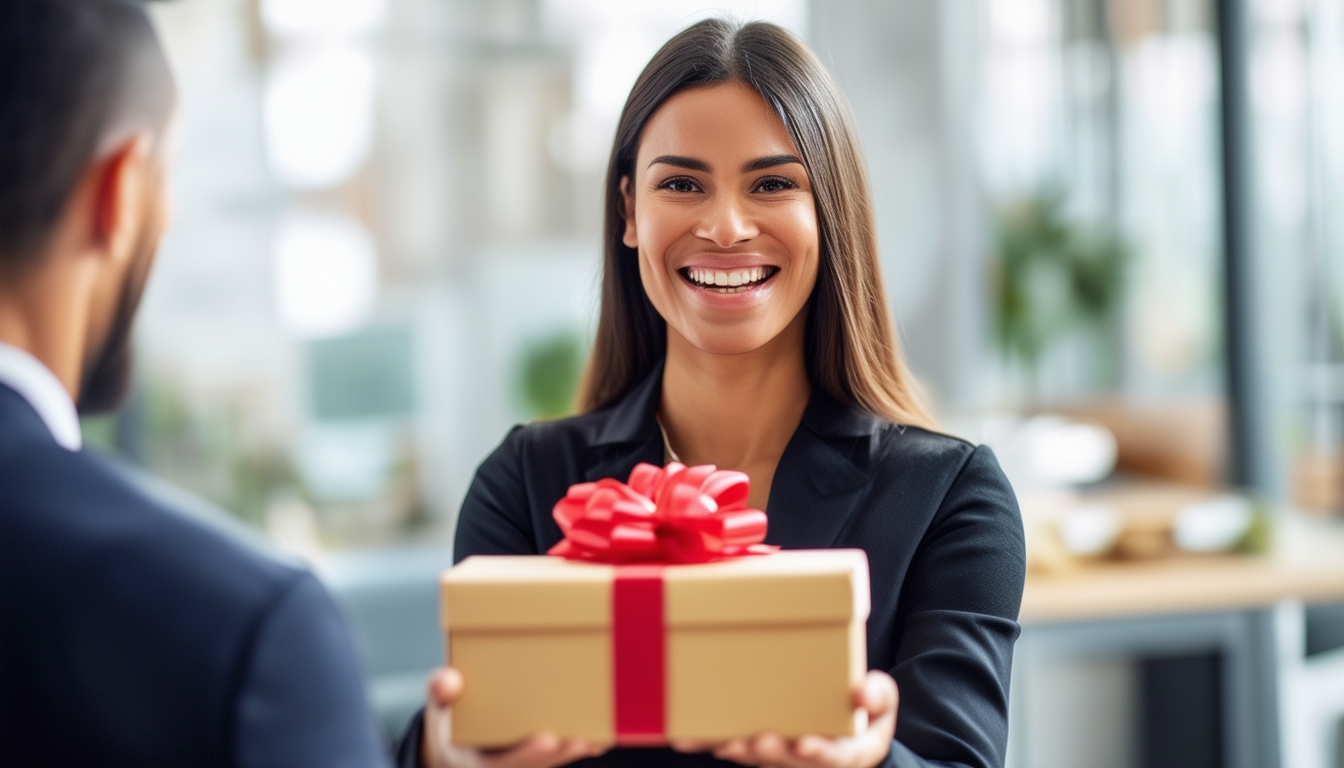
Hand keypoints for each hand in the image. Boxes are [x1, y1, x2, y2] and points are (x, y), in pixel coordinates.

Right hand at [421, 667, 607, 767]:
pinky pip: (556, 757)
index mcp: (473, 762)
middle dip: (560, 753)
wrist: (456, 741)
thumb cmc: (450, 716)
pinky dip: (575, 748)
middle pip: (534, 765)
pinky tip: (598, 739)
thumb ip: (440, 691)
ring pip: (549, 763)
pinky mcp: (534, 760)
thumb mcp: (438, 706)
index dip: (526, 753)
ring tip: (597, 738)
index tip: (547, 739)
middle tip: (583, 739)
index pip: (501, 763)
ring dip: (573, 751)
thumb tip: (447, 680)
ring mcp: (520, 765)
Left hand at [673, 671, 898, 767]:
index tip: (805, 744)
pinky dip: (717, 742)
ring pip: (760, 758)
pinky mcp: (763, 747)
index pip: (834, 757)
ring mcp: (786, 756)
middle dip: (772, 752)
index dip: (819, 752)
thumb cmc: (866, 712)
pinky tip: (694, 738)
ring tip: (723, 744)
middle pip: (789, 761)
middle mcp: (812, 760)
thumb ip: (879, 696)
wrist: (851, 731)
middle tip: (757, 741)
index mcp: (847, 751)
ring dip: (741, 751)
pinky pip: (740, 746)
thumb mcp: (884, 703)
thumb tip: (863, 693)